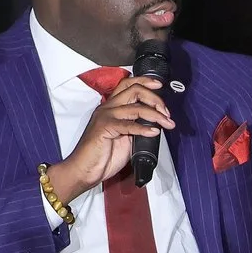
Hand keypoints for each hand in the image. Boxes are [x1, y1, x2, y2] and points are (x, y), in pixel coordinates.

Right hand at [45, 75, 173, 201]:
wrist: (85, 170)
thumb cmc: (103, 156)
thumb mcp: (127, 138)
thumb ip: (138, 127)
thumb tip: (157, 124)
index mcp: (112, 107)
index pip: (128, 85)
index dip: (145, 82)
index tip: (159, 86)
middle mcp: (108, 108)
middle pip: (134, 90)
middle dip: (155, 98)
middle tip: (166, 112)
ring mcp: (106, 116)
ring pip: (136, 107)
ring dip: (156, 115)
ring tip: (166, 123)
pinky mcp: (105, 128)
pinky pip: (129, 125)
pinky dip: (144, 128)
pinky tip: (153, 132)